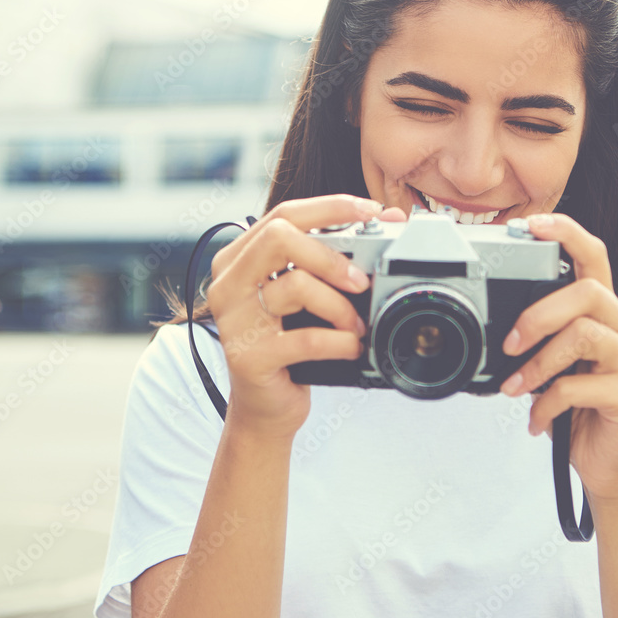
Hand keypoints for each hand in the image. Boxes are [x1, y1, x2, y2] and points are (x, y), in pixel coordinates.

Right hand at [205, 194, 405, 438]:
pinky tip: (352, 347)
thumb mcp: (310, 296)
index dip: (330, 207)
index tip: (370, 211)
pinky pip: (305, 338)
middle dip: (331, 255)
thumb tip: (390, 219)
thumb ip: (335, 257)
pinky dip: (340, 342)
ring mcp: (233, 320)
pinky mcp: (247, 356)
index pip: (283, 214)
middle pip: (280, 237)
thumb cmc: (290, 346)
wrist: (265, 409)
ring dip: (340, 306)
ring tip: (356, 325)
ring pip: (295, 285)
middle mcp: (228, 283)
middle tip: (361, 281)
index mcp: (238, 258)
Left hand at [498, 213, 617, 504]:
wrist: (608, 467)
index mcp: (603, 314)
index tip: (532, 224)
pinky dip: (547, 403)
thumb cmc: (576, 410)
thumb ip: (534, 341)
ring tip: (515, 388)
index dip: (567, 232)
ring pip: (583, 334)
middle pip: (589, 292)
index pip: (594, 256)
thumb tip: (492, 329)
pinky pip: (580, 386)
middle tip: (509, 342)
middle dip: (539, 313)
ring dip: (538, 362)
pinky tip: (536, 419)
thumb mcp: (551, 367)